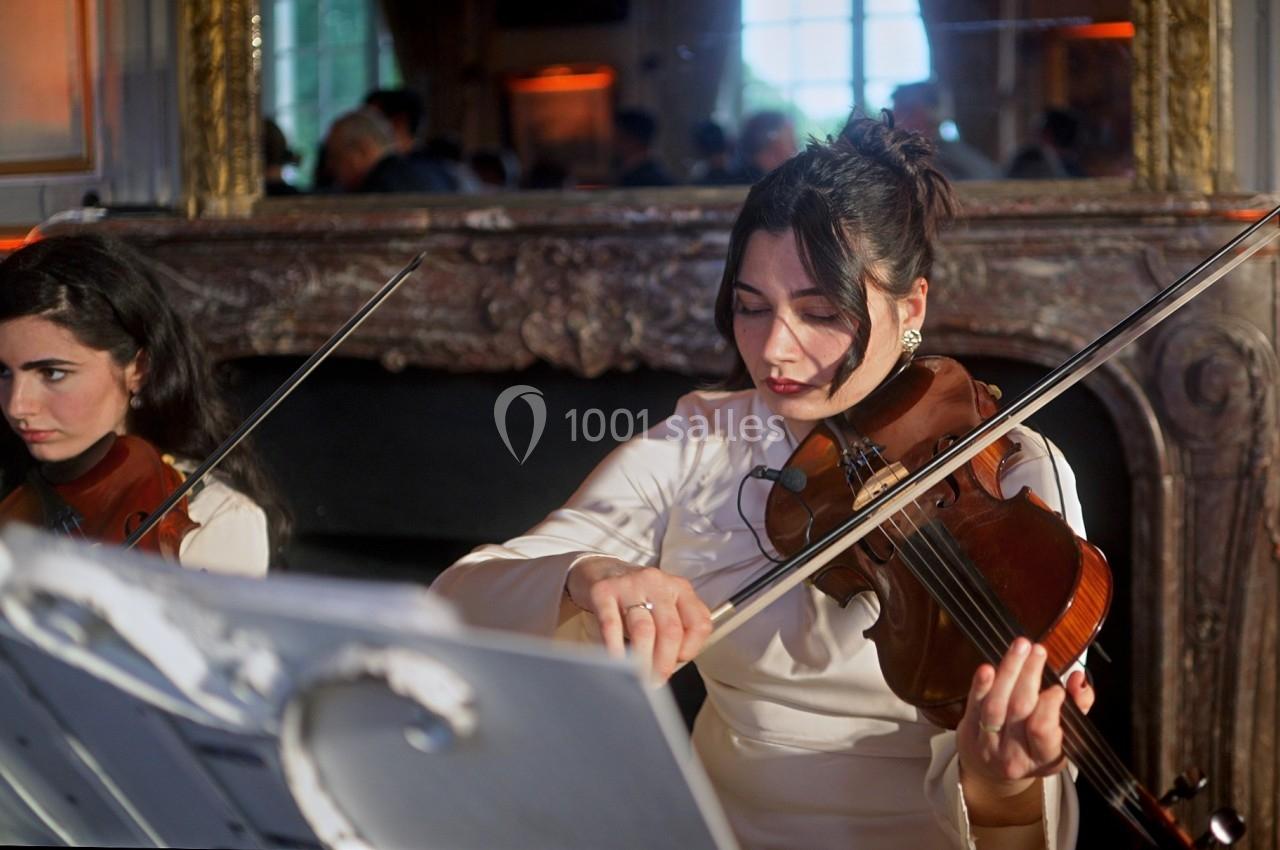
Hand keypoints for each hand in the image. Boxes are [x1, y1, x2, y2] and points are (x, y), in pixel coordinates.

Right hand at [566, 556, 710, 683]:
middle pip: (670, 629)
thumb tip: (670, 666)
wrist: (598, 570)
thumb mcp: (662, 606)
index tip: (678, 663)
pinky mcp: (604, 590)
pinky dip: (615, 648)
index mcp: (680, 588)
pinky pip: (611, 624)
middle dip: (665, 662)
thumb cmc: (634, 596)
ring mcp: (630, 585)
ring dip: (642, 660)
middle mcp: (658, 583)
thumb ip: (672, 630)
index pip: (699, 622)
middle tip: (657, 680)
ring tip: (639, 677)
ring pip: (643, 629)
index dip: (692, 649)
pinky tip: (616, 661)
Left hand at [957, 637, 1094, 825]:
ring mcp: (989, 745)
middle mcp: (1015, 755)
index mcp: (1045, 757)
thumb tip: (1078, 678)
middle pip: (1019, 709)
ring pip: (996, 705)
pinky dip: (980, 685)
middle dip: (1029, 675)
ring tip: (1020, 647)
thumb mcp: (1064, 736)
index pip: (1043, 729)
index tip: (1057, 686)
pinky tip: (988, 668)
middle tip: (1038, 650)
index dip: (1050, 704)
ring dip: (1008, 671)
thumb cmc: (1034, 746)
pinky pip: (974, 705)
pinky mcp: (969, 732)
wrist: (993, 773)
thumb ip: (1077, 705)